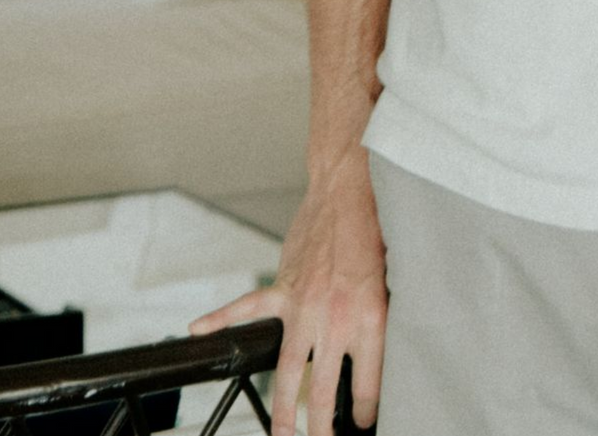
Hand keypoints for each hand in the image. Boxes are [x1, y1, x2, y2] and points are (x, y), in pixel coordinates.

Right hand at [187, 150, 389, 435]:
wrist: (349, 187)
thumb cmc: (379, 227)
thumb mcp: (398, 276)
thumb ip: (391, 313)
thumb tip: (401, 343)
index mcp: (369, 317)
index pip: (366, 383)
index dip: (364, 411)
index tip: (364, 423)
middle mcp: (334, 319)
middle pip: (322, 389)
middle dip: (322, 427)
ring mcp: (303, 306)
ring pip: (289, 370)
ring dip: (283, 408)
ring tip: (282, 435)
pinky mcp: (282, 287)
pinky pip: (245, 308)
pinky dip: (218, 320)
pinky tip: (197, 332)